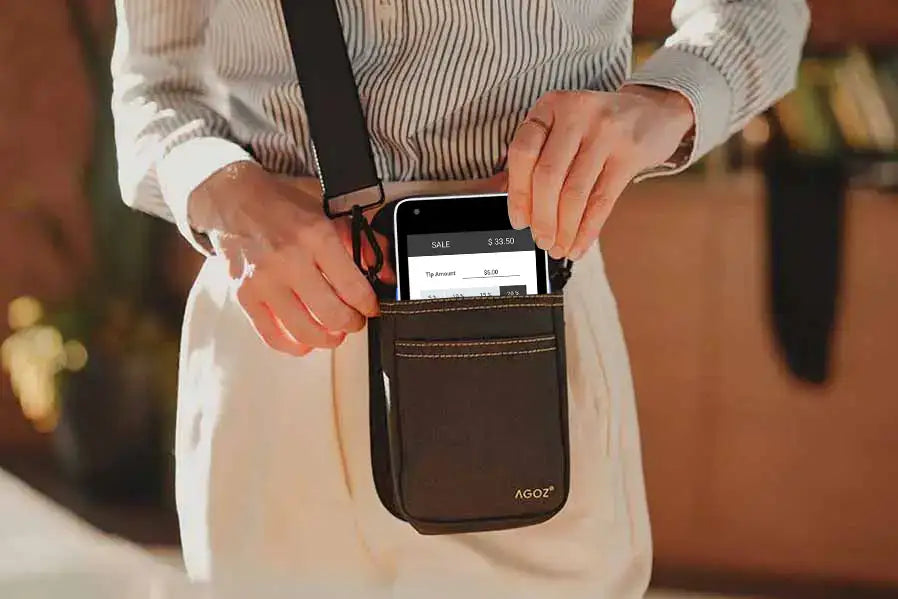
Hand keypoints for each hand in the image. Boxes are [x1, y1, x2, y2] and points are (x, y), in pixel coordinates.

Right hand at [189, 162, 393, 356]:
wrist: (235, 199)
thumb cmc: (283, 205)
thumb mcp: (328, 211)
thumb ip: (361, 242)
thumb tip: (386, 274)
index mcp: (315, 236)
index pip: (353, 287)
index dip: (368, 305)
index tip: (370, 308)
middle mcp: (289, 260)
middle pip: (332, 315)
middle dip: (351, 324)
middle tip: (354, 321)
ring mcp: (264, 281)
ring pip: (304, 331)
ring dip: (327, 339)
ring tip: (334, 334)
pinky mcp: (244, 295)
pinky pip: (272, 336)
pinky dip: (293, 345)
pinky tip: (305, 342)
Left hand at [506, 85, 694, 259]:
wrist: (655, 110)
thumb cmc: (600, 124)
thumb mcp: (565, 125)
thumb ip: (539, 156)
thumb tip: (518, 206)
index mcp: (551, 105)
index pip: (523, 153)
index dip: (518, 193)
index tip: (519, 221)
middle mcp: (577, 113)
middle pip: (548, 176)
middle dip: (542, 217)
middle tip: (541, 240)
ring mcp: (606, 132)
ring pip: (574, 192)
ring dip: (564, 228)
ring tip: (559, 247)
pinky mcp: (630, 154)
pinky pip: (602, 200)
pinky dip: (588, 229)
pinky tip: (580, 244)